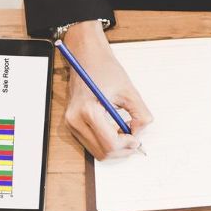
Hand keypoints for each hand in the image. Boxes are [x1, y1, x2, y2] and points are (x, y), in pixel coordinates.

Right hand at [60, 21, 152, 159]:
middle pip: (102, 152)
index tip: (137, 139)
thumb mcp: (129, 91)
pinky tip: (115, 130)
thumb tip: (139, 133)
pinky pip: (91, 143)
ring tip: (125, 132)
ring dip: (114, 147)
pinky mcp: (71, 125)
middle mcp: (75, 120)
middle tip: (135, 139)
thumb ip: (140, 115)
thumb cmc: (105, 70)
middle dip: (122, 149)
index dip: (127, 145)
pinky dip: (105, 142)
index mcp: (88, 110)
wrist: (86, 58)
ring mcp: (71, 124)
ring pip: (96, 152)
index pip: (110, 143)